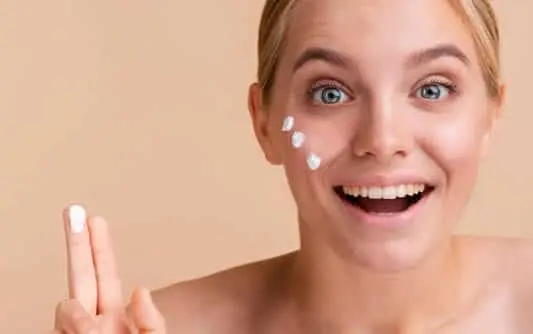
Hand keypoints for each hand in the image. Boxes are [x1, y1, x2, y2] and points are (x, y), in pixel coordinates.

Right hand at [53, 205, 165, 332]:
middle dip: (77, 242)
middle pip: (80, 274)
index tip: (95, 220)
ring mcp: (72, 333)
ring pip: (66, 307)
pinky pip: (59, 330)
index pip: (105, 275)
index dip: (100, 247)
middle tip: (73, 210)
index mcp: (116, 320)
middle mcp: (92, 323)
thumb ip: (151, 321)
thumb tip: (140, 290)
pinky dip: (78, 330)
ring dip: (78, 318)